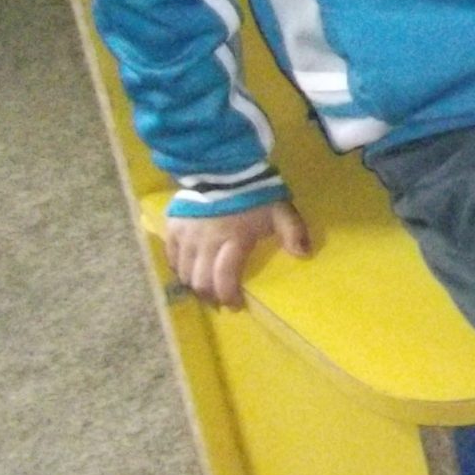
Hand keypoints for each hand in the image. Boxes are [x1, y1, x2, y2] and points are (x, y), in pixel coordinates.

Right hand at [165, 200, 311, 310]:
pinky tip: (187, 272)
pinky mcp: (173, 226)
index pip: (225, 277)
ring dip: (194, 285)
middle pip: (200, 280)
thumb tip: (303, 255)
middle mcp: (206, 242)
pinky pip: (171, 255)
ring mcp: (187, 235)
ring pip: (184, 271)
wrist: (225, 169)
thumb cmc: (256, 194)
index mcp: (233, 240)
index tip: (236, 305)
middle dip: (210, 296)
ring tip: (205, 290)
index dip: (228, 295)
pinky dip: (178, 268)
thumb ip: (294, 232)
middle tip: (219, 302)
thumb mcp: (281, 210)